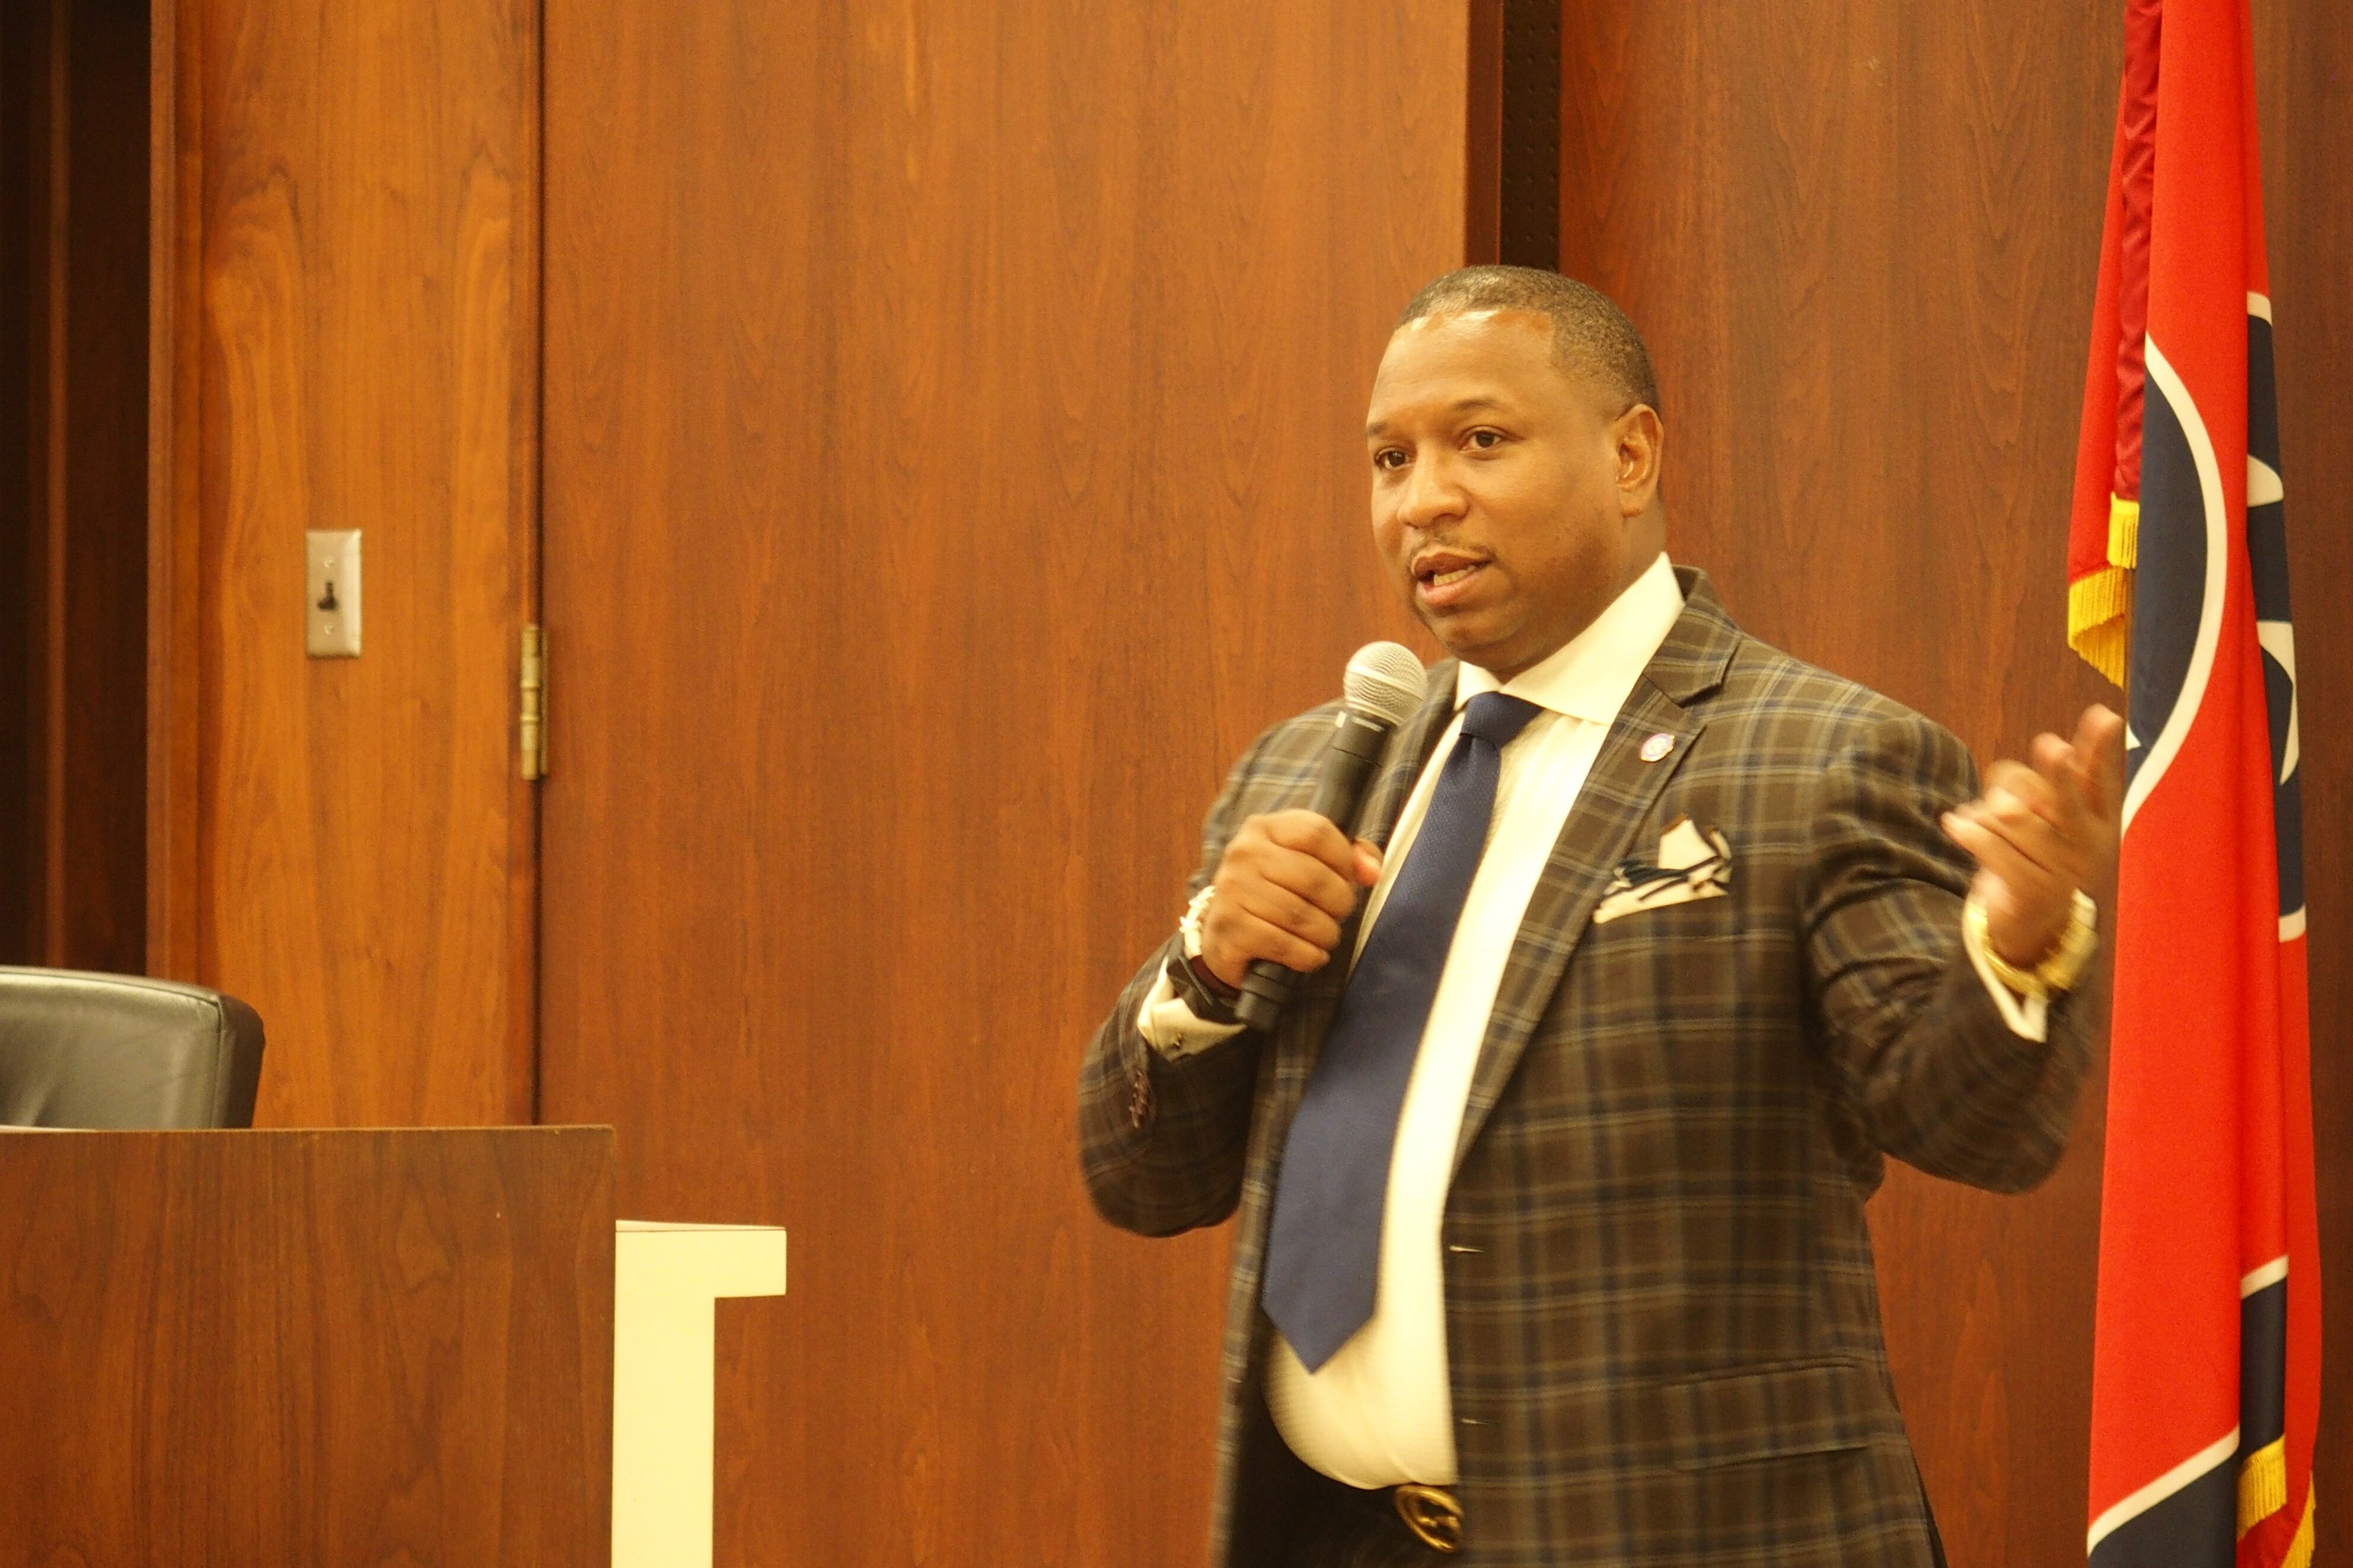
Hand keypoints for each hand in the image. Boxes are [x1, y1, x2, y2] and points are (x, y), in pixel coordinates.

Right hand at [1198, 810, 1382, 986]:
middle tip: (1338, 915)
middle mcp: (1243, 853)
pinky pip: (1283, 944)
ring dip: (1325, 934)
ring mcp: (1232, 890)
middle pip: (1314, 876)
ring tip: (1326, 937)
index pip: (1317, 832)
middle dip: (1339, 903)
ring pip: (1301, 915)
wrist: (1224, 933)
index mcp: (1264, 827)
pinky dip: (1307, 956)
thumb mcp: (1307, 862)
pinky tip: (1310, 956)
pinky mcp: (1229, 927)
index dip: (1344, 859)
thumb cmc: (1275, 892)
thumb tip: (1372, 871)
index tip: (1347, 879)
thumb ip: (1347, 858)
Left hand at [1941, 704, 2126, 966]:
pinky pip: (1990, 846)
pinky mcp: (2030, 891)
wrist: (2030, 921)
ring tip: (1981, 814)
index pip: (2103, 780)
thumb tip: (2069, 739)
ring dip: (1987, 809)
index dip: (2101, 750)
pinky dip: (1967, 830)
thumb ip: (2059, 777)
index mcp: (2100, 823)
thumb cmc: (2037, 852)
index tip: (2103, 716)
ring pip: (2014, 816)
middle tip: (2051, 745)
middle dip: (2059, 774)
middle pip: (2068, 800)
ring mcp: (2062, 871)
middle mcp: (2087, 846)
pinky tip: (1953, 823)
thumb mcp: (2052, 816)